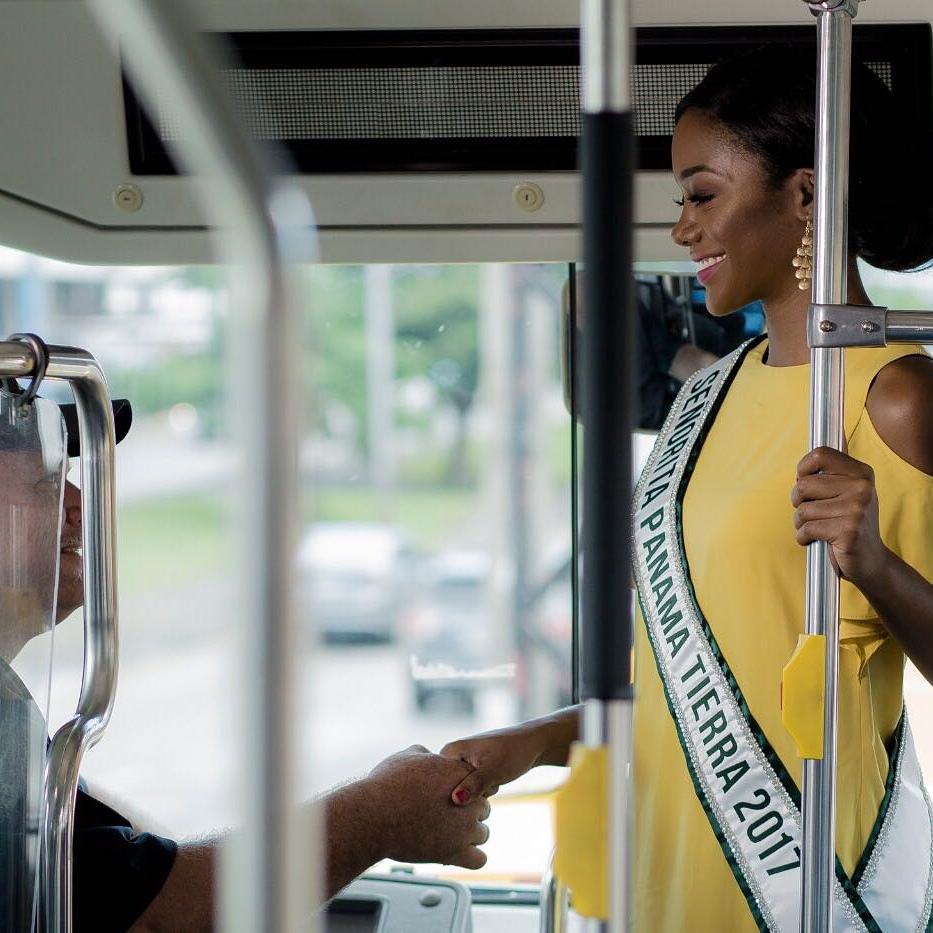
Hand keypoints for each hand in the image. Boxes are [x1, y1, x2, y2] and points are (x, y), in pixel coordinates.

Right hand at [364, 745, 490, 868]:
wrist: (374, 814)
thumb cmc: (387, 784)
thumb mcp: (407, 756)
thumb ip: (424, 754)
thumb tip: (426, 754)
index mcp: (459, 774)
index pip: (478, 782)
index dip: (464, 788)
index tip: (449, 795)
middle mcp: (469, 801)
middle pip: (484, 808)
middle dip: (468, 812)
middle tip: (444, 816)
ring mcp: (464, 828)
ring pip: (483, 834)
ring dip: (468, 835)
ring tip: (446, 835)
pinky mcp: (455, 853)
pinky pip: (479, 860)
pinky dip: (470, 858)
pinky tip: (455, 853)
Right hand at [441, 714, 574, 805]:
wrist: (533, 743)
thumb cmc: (513, 752)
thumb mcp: (493, 771)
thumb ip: (473, 785)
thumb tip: (455, 800)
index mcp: (450, 750)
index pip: (439, 781)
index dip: (458, 790)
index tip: (479, 781)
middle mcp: (452, 755)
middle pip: (452, 787)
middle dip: (471, 792)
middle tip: (490, 780)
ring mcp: (463, 761)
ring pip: (464, 790)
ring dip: (480, 792)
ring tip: (495, 779)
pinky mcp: (473, 767)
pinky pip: (473, 787)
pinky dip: (485, 789)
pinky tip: (496, 781)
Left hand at [792, 446, 887, 583]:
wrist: (870, 560)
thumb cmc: (848, 524)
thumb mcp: (846, 493)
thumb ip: (828, 476)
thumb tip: (802, 467)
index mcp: (862, 473)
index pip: (820, 454)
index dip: (803, 469)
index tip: (804, 481)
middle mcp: (862, 487)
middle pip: (803, 485)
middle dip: (798, 502)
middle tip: (811, 512)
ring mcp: (857, 509)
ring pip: (802, 509)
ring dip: (801, 523)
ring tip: (816, 528)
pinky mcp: (848, 531)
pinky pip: (807, 529)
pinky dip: (804, 537)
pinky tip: (816, 540)